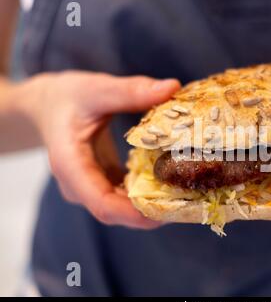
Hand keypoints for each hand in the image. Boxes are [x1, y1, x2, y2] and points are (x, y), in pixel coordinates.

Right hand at [14, 71, 179, 227]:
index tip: (168, 211)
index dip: (135, 214)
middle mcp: (78, 185)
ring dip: (152, 205)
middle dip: (152, 212)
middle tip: (190, 201)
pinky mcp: (101, 183)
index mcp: (71, 165)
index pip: (102, 203)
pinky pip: (124, 197)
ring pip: (122, 209)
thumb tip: (172, 87)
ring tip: (187, 194)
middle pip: (116, 212)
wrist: (47, 106)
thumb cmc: (67, 97)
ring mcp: (89, 187)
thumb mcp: (96, 89)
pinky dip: (146, 194)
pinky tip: (171, 183)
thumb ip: (131, 91)